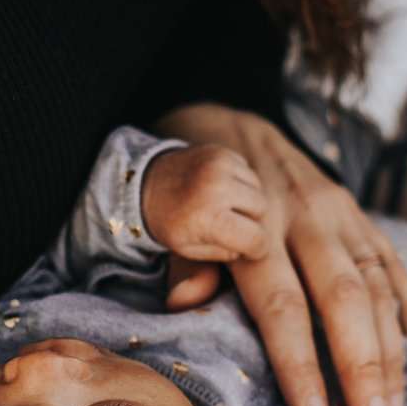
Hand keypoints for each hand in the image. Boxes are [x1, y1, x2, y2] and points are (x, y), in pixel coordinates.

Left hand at [141, 143, 269, 262]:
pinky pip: (249, 172)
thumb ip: (226, 253)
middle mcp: (216, 187)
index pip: (255, 238)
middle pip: (260, 210)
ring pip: (258, 189)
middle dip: (250, 221)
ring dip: (247, 201)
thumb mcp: (190, 250)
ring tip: (224, 205)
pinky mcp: (222, 152)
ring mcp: (220, 164)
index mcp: (207, 218)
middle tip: (229, 223)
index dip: (256, 248)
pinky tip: (220, 188)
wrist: (145, 184)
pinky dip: (240, 183)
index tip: (251, 249)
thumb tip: (254, 247)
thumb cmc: (169, 223)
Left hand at [153, 104, 406, 405]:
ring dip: (393, 356)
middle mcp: (306, 219)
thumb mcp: (175, 217)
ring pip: (378, 288)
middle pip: (345, 301)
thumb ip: (186, 256)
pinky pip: (394, 265)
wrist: (230, 126)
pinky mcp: (362, 216)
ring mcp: (342, 215)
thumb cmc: (194, 193)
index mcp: (256, 228)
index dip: (301, 366)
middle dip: (365, 371)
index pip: (283, 306)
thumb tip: (186, 302)